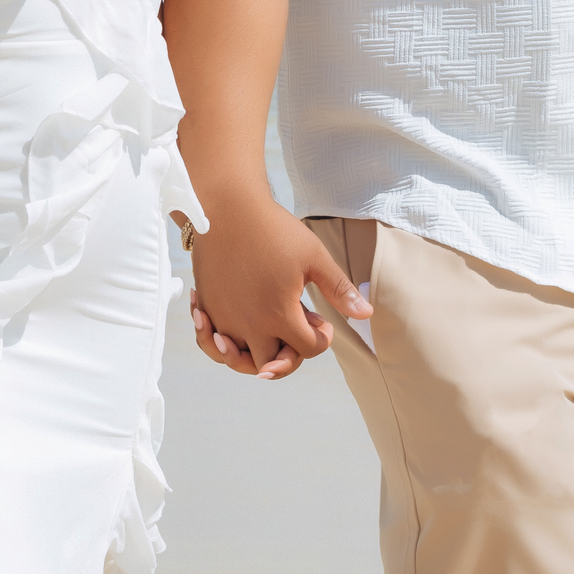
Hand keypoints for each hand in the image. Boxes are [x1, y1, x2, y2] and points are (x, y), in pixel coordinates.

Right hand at [188, 197, 370, 378]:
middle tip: (294, 325)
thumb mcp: (314, 257)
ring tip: (265, 332)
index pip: (307, 350)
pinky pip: (209, 341)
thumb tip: (366, 313)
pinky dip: (219, 340)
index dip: (321, 338)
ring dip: (253, 354)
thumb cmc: (273, 229)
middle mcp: (249, 325)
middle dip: (288, 353)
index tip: (320, 320)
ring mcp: (223, 319)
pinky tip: (236, 320)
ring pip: (236, 359)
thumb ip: (339, 290)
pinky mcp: (206, 307)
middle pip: (271, 365)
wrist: (227, 208)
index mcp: (279, 316)